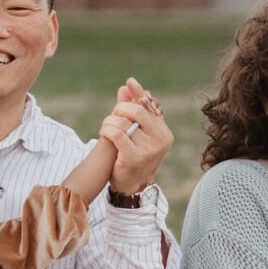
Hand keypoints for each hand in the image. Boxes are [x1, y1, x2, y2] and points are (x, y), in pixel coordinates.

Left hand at [104, 77, 173, 196]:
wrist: (132, 186)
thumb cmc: (133, 157)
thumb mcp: (136, 134)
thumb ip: (132, 112)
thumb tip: (125, 87)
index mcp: (164, 132)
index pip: (150, 106)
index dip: (139, 93)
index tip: (129, 82)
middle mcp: (161, 140)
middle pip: (138, 111)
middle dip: (121, 109)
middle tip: (113, 114)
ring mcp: (150, 150)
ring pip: (124, 123)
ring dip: (110, 122)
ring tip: (106, 128)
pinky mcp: (135, 158)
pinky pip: (117, 135)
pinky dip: (107, 131)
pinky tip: (104, 133)